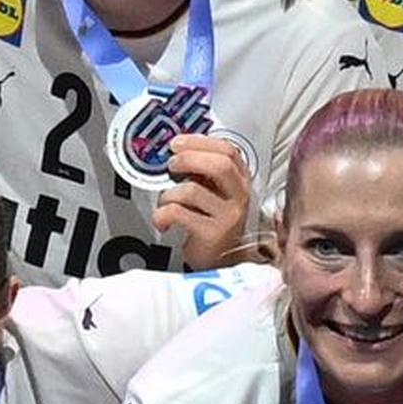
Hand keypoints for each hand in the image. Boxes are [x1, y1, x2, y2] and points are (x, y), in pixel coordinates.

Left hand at [152, 131, 259, 262]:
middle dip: (189, 158)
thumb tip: (176, 151)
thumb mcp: (213, 191)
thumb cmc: (212, 222)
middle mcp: (239, 195)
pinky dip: (162, 214)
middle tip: (171, 165)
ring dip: (169, 193)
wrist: (221, 261)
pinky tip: (163, 221)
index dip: (200, 142)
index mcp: (240, 179)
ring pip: (192, 190)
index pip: (228, 150)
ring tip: (165, 201)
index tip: (177, 142)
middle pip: (219, 165)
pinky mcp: (213, 234)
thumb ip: (201, 171)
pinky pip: (179, 213)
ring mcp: (229, 215)